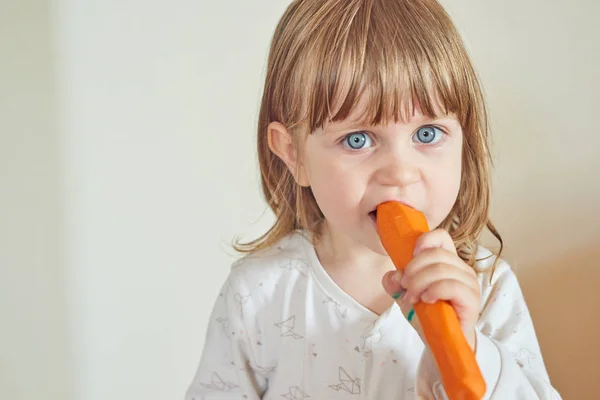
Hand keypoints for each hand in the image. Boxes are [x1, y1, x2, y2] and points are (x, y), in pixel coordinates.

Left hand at [382, 228, 480, 350]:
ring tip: (413, 298)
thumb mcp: (404, 295)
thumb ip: (395, 283)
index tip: (409, 256)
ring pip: (441, 269)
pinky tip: (426, 300)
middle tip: (405, 286)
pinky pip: (451, 285)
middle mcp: (461, 268)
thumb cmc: (427, 316)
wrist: (441, 342)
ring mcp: (469, 283)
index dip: (424, 241)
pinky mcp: (472, 299)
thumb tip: (392, 275)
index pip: (441, 237)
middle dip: (413, 269)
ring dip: (419, 283)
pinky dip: (433, 291)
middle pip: (435, 254)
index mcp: (447, 262)